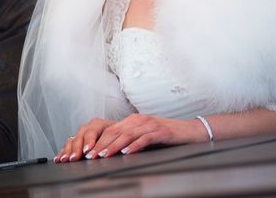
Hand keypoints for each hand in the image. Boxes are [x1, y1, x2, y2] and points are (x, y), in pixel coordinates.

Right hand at [54, 118, 114, 162]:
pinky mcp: (77, 140)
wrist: (117, 133)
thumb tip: (108, 152)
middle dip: (76, 148)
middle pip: (80, 135)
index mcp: (100, 124)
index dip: (89, 141)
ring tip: (65, 159)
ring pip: (72, 139)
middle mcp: (89, 127)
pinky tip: (59, 159)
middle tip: (74, 158)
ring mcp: (82, 133)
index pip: (92, 131)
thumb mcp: (119, 138)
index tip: (87, 151)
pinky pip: (68, 145)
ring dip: (68, 150)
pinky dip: (63, 152)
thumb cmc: (119, 137)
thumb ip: (113, 144)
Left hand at [55, 114, 207, 161]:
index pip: (110, 130)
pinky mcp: (161, 132)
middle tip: (90, 155)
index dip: (97, 140)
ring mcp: (150, 125)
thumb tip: (110, 150)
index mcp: (132, 120)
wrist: (189, 132)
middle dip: (100, 144)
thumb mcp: (143, 135)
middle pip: (115, 131)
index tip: (87, 151)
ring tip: (103, 155)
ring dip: (113, 146)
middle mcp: (139, 120)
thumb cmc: (165, 136)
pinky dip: (134, 146)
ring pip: (127, 135)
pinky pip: (144, 139)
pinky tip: (126, 153)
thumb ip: (129, 139)